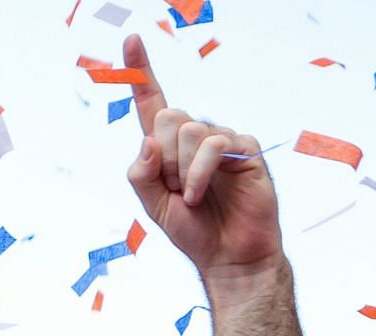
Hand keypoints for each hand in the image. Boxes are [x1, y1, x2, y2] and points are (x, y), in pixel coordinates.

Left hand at [124, 34, 280, 281]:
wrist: (226, 255)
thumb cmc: (192, 230)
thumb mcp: (152, 205)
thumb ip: (140, 173)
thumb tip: (146, 139)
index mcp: (168, 147)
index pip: (152, 103)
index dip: (141, 72)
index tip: (131, 39)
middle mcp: (194, 136)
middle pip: (167, 117)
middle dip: (163, 158)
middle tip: (176, 189)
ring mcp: (220, 139)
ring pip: (187, 130)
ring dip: (182, 171)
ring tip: (193, 196)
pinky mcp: (244, 147)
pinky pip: (213, 145)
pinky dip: (200, 174)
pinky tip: (203, 194)